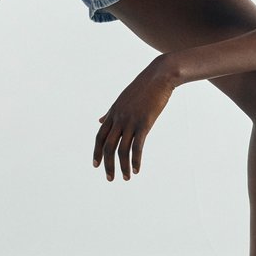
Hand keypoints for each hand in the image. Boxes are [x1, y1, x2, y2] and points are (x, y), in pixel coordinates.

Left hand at [93, 58, 175, 180]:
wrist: (159, 76)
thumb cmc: (143, 88)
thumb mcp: (122, 100)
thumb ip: (110, 113)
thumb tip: (99, 121)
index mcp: (113, 113)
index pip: (100, 136)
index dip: (97, 152)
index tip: (96, 165)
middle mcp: (119, 118)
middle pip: (108, 146)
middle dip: (108, 164)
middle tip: (110, 178)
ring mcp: (131, 121)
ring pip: (121, 149)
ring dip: (122, 166)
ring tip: (125, 178)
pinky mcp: (144, 123)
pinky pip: (137, 146)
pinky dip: (135, 160)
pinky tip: (136, 169)